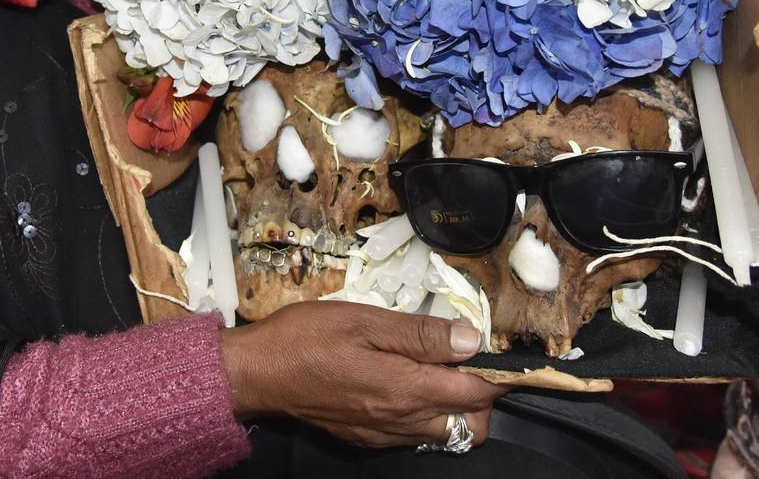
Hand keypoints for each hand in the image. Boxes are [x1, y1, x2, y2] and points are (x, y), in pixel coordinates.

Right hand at [218, 300, 505, 448]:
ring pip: (445, 434)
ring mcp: (383, 434)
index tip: (501, 353)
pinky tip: (404, 385)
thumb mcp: (363, 320)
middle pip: (472, 425)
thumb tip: (471, 340)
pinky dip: (424, 415)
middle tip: (462, 359)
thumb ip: (419, 334)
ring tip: (434, 369)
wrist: (256, 373)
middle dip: (480, 396)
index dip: (497, 374)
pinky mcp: (366, 439)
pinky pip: (414, 435)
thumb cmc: (305, 337)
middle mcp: (401, 420)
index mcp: (405, 387)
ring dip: (453, 407)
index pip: (477, 393)